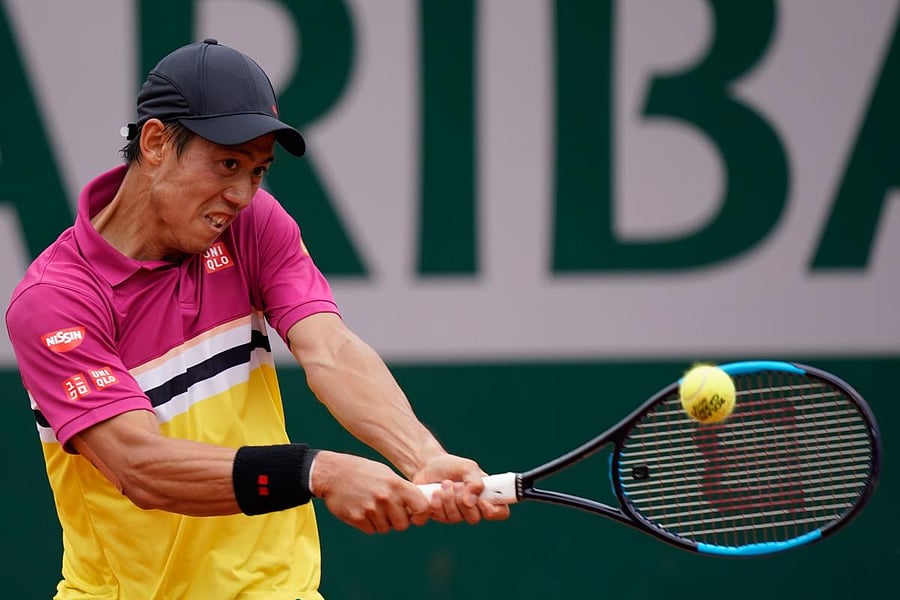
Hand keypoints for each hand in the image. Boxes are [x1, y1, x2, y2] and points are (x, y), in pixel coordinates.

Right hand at [310, 451, 430, 533]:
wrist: (333, 473)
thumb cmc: (362, 472)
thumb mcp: (386, 474)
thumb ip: (402, 490)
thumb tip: (418, 507)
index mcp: (397, 484)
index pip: (422, 507)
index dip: (422, 515)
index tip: (416, 516)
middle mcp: (386, 497)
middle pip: (403, 524)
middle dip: (397, 521)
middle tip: (388, 511)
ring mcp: (371, 509)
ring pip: (386, 528)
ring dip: (381, 522)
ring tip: (372, 506)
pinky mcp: (358, 518)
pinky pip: (371, 530)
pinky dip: (369, 524)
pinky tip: (362, 509)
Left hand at [413, 454, 510, 523]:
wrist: (427, 466)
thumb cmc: (451, 466)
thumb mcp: (468, 467)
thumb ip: (475, 482)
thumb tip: (471, 502)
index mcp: (486, 495)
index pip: (501, 512)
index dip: (495, 511)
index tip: (482, 501)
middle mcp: (474, 507)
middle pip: (475, 518)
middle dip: (462, 501)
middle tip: (457, 485)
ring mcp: (457, 513)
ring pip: (456, 518)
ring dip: (448, 499)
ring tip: (444, 484)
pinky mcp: (442, 515)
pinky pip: (442, 518)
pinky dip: (438, 504)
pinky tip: (435, 493)